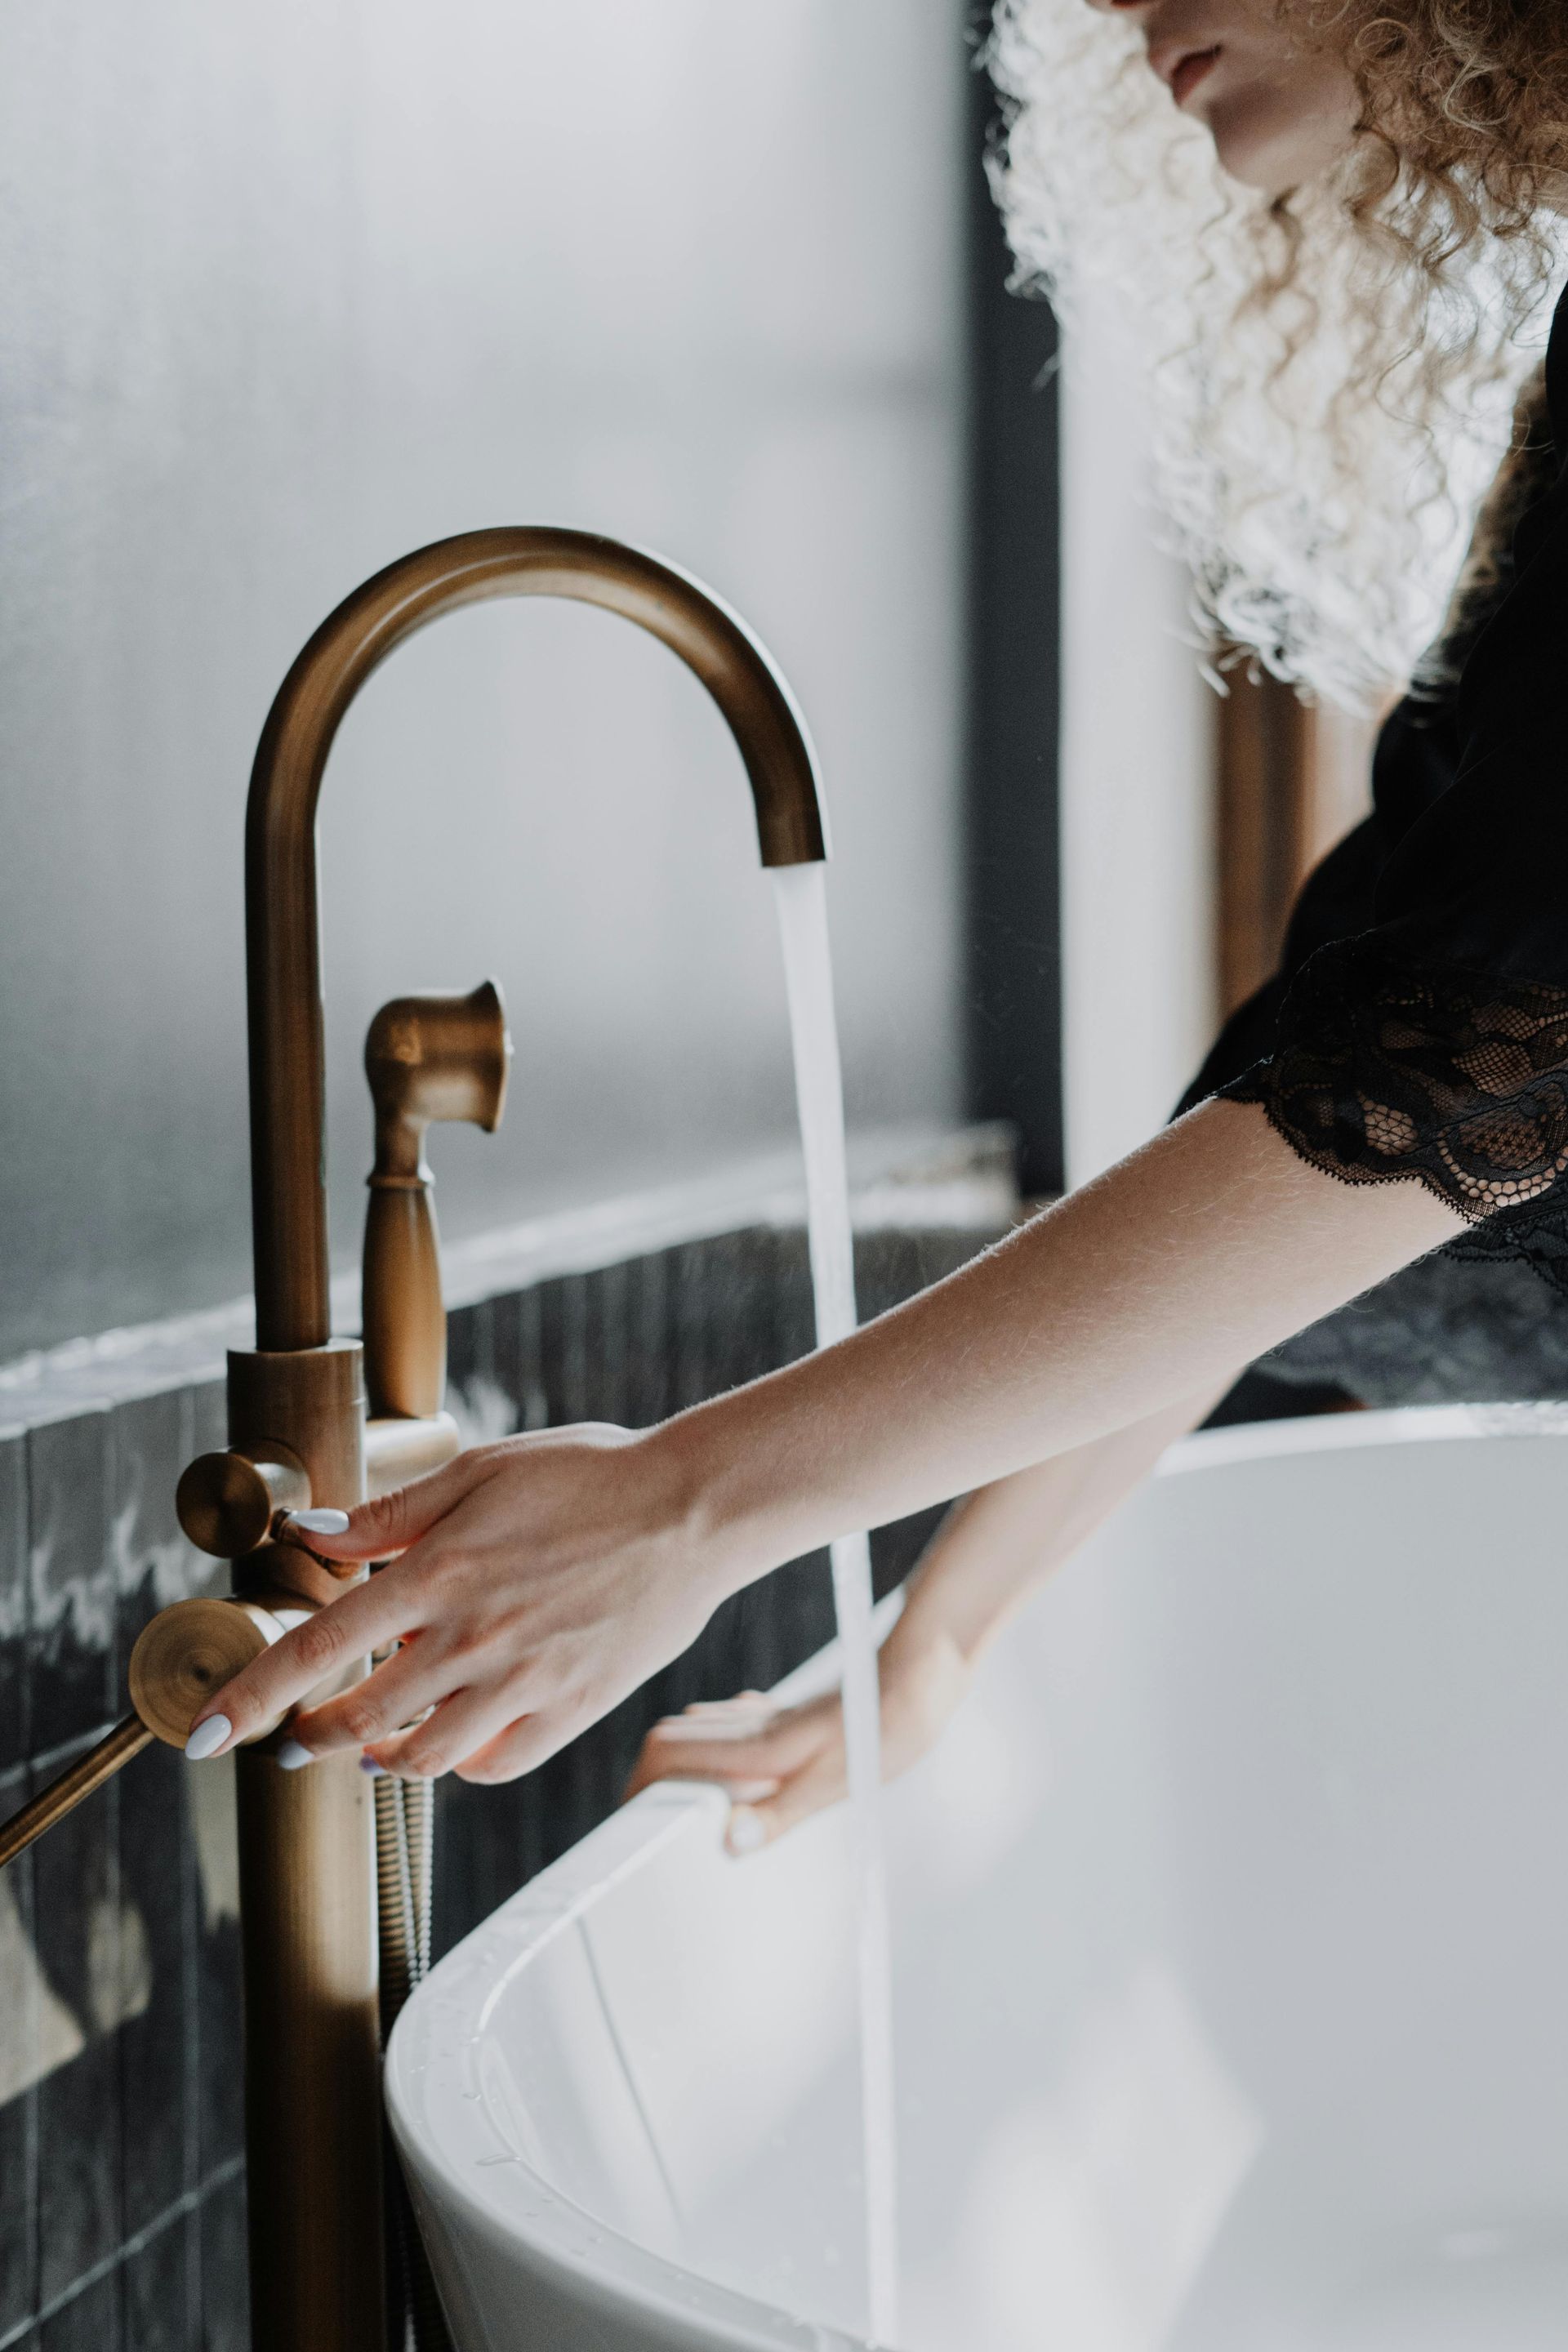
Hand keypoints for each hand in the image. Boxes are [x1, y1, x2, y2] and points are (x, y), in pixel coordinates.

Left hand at [185, 1425, 733, 1782]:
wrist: (694, 1510)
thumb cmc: (590, 1475)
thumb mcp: (482, 1470)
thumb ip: (391, 1511)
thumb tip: (313, 1533)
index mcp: (438, 1573)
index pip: (316, 1648)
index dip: (250, 1697)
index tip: (207, 1734)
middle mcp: (471, 1638)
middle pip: (357, 1717)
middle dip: (308, 1735)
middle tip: (292, 1734)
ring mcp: (522, 1682)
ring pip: (419, 1756)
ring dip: (376, 1758)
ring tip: (364, 1747)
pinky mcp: (570, 1710)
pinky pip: (492, 1766)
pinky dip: (456, 1766)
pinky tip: (449, 1744)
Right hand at [625, 1619, 970, 1852]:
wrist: (915, 1688)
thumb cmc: (880, 1738)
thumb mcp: (833, 1788)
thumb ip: (776, 1814)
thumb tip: (726, 1842)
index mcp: (755, 1743)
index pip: (667, 1751)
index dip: (639, 1783)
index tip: (631, 1819)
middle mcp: (752, 1724)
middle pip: (670, 1739)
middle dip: (647, 1777)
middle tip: (643, 1821)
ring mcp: (766, 1715)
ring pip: (697, 1729)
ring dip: (677, 1762)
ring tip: (675, 1806)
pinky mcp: (783, 1714)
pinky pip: (728, 1725)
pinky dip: (710, 1748)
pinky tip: (728, 1772)